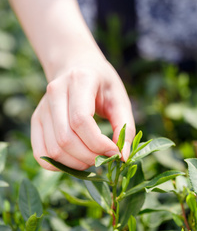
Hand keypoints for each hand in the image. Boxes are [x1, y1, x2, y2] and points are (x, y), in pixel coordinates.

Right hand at [31, 53, 134, 170]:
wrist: (77, 67)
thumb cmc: (102, 83)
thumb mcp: (120, 98)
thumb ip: (124, 126)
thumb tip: (123, 157)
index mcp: (79, 80)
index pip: (81, 120)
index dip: (98, 143)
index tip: (114, 152)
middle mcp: (55, 91)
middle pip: (65, 138)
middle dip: (89, 157)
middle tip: (105, 158)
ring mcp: (42, 106)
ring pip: (53, 149)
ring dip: (75, 163)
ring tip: (92, 158)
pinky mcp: (36, 119)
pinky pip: (41, 153)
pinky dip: (58, 165)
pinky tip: (75, 159)